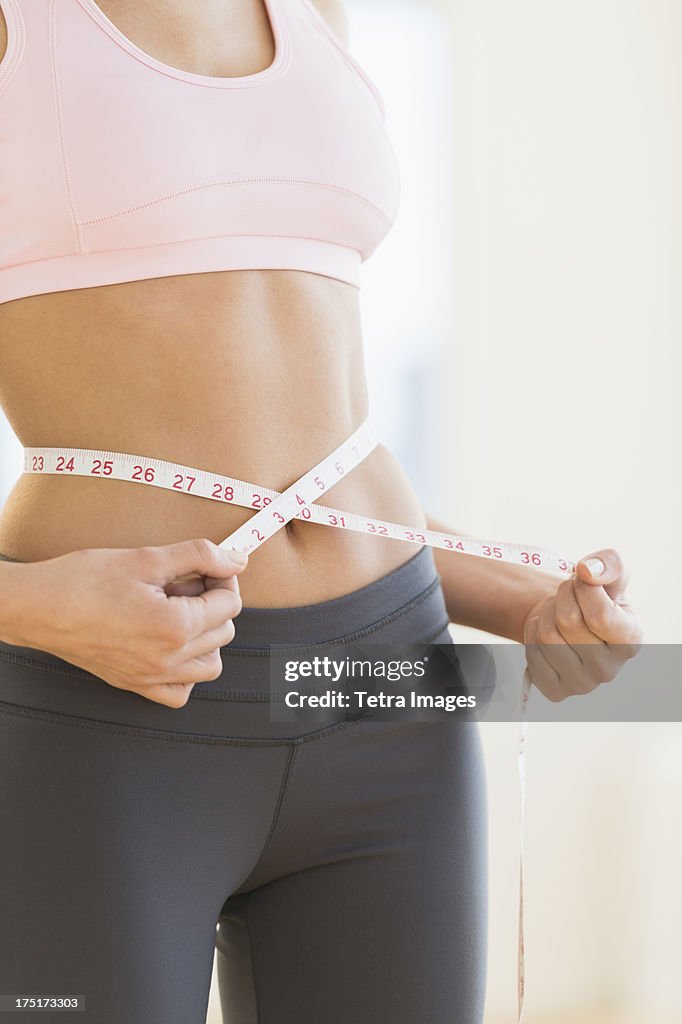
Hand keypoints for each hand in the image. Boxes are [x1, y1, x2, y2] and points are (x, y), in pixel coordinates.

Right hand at [16, 538, 247, 707]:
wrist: (38, 607)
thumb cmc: (84, 580)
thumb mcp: (147, 558)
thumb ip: (199, 556)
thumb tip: (236, 559)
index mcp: (176, 627)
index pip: (230, 604)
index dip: (223, 577)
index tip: (207, 565)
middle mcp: (169, 660)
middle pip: (224, 632)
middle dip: (214, 602)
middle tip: (185, 582)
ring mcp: (152, 677)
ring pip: (210, 665)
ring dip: (207, 637)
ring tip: (180, 611)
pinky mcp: (135, 685)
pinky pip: (180, 692)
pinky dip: (186, 671)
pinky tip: (170, 644)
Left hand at [522, 548, 641, 701]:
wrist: (567, 618)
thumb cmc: (593, 597)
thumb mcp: (607, 573)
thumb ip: (608, 564)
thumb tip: (589, 571)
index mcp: (630, 641)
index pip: (600, 614)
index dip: (582, 587)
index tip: (582, 577)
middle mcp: (610, 670)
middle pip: (569, 622)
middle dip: (562, 596)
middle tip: (566, 593)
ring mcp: (582, 685)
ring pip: (547, 636)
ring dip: (546, 612)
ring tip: (556, 610)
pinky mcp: (556, 691)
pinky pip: (532, 654)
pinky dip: (532, 633)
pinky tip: (545, 629)